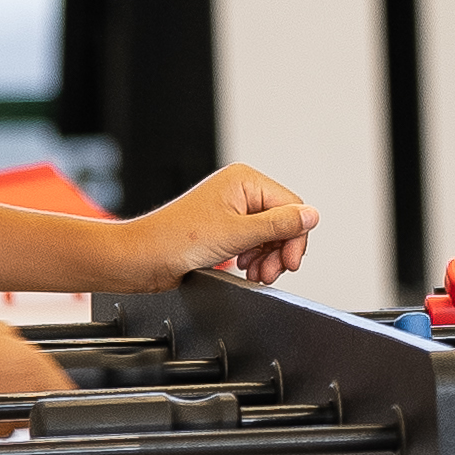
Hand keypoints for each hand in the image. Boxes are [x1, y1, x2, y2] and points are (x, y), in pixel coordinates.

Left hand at [131, 167, 318, 287]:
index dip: (294, 237)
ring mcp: (232, 211)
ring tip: (257, 274)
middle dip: (279, 250)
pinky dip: (255, 259)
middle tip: (271, 272)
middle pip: (282, 222)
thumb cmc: (175, 240)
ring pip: (270, 235)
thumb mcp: (236, 234)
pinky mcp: (225, 230)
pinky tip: (246, 270)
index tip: (290, 262)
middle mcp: (240, 191)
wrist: (142, 259)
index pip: (290, 206)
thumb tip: (311, 215)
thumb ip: (278, 225)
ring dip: (268, 258)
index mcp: (244, 180)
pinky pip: (254, 243)